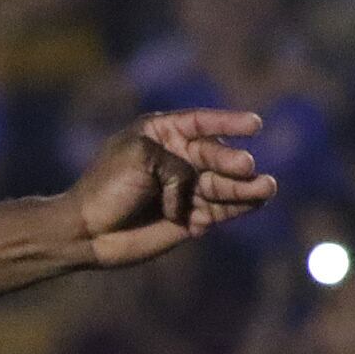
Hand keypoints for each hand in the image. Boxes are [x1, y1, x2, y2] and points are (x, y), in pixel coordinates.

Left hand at [71, 111, 277, 269]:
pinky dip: (234, 209)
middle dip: (233, 162)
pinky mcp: (189, 218)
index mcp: (161, 135)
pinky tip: (253, 205)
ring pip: (223, 185)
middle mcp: (178, 159)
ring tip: (267, 188)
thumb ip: (177, 165)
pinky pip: (219, 211)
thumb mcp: (140, 158)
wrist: (87, 231)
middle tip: (247, 168)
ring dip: (245, 187)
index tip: (255, 125)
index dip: (229, 123)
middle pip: (215, 156)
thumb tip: (198, 191)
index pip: (201, 122)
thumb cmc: (106, 187)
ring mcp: (185, 190)